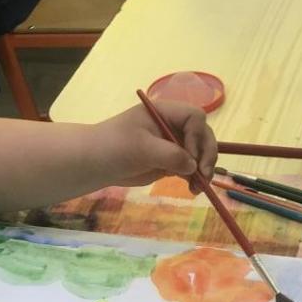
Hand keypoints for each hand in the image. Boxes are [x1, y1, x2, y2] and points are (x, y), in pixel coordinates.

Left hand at [96, 100, 217, 189]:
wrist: (95, 163)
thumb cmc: (113, 147)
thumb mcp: (141, 148)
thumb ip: (169, 154)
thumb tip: (192, 165)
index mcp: (164, 112)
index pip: (194, 117)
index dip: (197, 136)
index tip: (188, 156)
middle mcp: (173, 125)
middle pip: (202, 134)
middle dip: (206, 154)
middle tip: (202, 174)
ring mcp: (173, 143)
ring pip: (200, 152)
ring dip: (204, 169)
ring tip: (197, 188)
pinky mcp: (171, 161)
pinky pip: (191, 167)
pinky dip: (195, 177)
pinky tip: (193, 189)